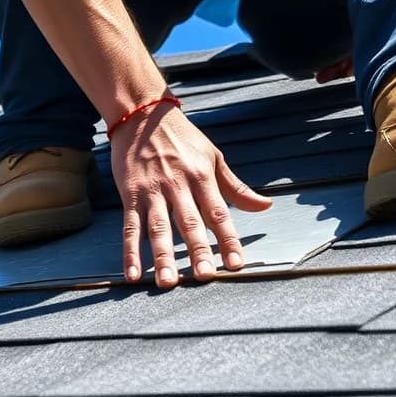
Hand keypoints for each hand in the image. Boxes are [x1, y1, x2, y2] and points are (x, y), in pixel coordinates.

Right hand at [109, 103, 272, 288]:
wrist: (142, 114)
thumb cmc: (181, 137)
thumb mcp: (213, 156)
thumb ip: (236, 187)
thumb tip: (265, 206)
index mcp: (202, 177)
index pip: (218, 213)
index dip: (228, 239)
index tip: (237, 263)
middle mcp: (177, 185)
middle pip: (189, 223)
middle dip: (197, 251)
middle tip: (204, 277)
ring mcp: (152, 191)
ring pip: (158, 228)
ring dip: (163, 256)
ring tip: (168, 282)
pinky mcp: (130, 195)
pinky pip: (130, 227)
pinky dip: (130, 252)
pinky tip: (132, 273)